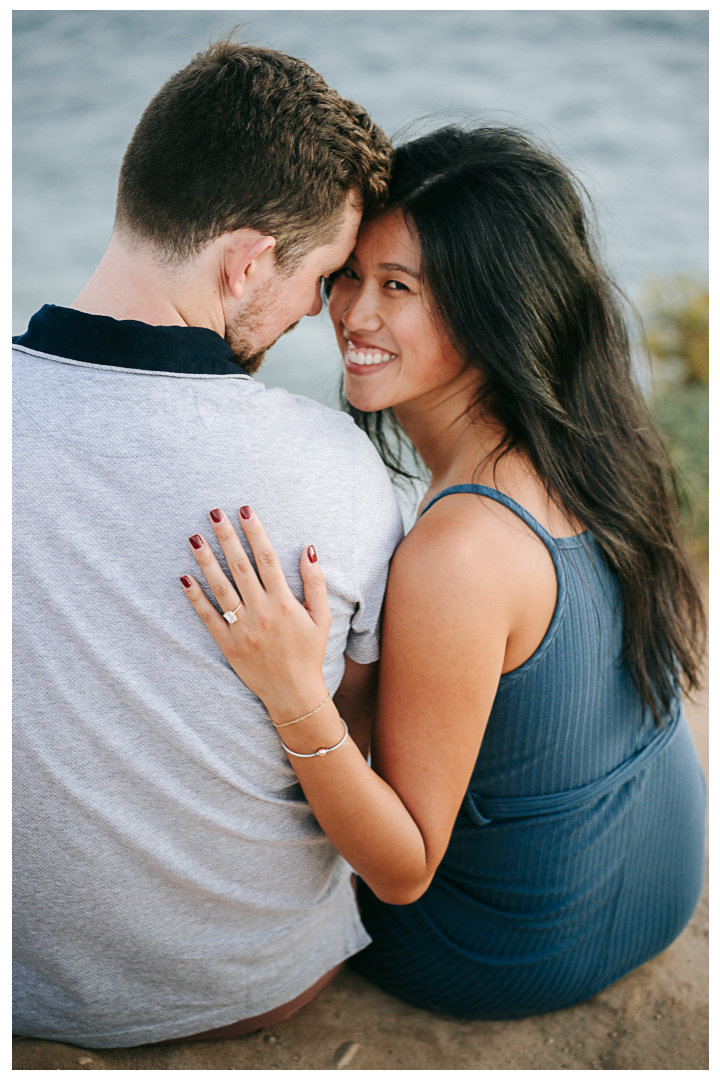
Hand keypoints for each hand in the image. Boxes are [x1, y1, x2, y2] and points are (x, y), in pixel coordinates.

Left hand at [180, 506, 330, 722]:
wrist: (293, 693)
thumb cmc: (310, 653)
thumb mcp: (323, 618)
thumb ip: (315, 582)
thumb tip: (308, 549)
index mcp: (284, 603)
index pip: (267, 559)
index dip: (255, 532)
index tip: (246, 510)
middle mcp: (261, 612)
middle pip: (240, 567)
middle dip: (227, 537)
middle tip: (214, 513)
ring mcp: (242, 628)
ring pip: (220, 588)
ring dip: (207, 561)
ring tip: (194, 537)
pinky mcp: (227, 644)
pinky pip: (208, 616)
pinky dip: (195, 597)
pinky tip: (185, 577)